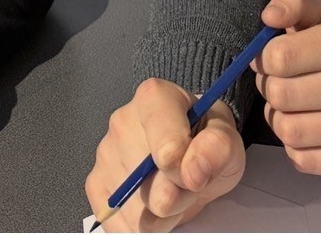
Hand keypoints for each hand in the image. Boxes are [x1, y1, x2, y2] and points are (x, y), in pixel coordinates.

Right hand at [85, 78, 243, 232]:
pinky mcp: (94, 184)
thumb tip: (193, 170)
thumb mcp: (226, 139)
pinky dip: (140, 227)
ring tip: (171, 190)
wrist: (188, 147)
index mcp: (154, 98)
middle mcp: (122, 122)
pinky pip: (117, 225)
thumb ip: (218, 147)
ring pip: (136, 213)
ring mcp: (104, 153)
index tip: (197, 175)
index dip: (187, 173)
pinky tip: (152, 206)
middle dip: (177, 197)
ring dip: (161, 216)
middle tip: (188, 182)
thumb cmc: (204, 139)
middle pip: (151, 189)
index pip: (167, 150)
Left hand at [253, 0, 320, 175]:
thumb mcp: (316, 14)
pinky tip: (309, 128)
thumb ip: (290, 2)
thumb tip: (268, 16)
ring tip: (294, 107)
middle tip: (283, 83)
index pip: (278, 57)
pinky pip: (302, 161)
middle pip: (279, 96)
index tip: (273, 58)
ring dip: (280, 120)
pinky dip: (296, 148)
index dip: (264, 59)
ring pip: (288, 131)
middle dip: (271, 89)